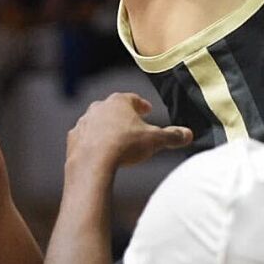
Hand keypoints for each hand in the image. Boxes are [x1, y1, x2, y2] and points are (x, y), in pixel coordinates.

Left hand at [66, 93, 192, 169]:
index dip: (142, 105)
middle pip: (114, 108)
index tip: (147, 110)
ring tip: (115, 139)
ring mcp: (84, 122)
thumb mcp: (155, 140)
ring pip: (97, 121)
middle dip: (122, 115)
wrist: (92, 164)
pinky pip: (85, 137)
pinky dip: (91, 141)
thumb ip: (172, 136)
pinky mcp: (73, 138)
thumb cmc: (124, 146)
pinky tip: (98, 151)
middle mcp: (99, 107)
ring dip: (105, 128)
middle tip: (132, 123)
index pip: (133, 99)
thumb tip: (189, 134)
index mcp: (119, 102)